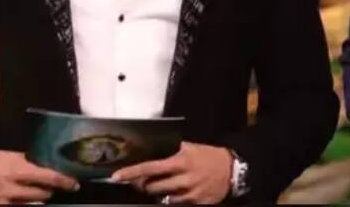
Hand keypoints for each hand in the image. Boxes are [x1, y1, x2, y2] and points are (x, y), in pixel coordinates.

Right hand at [0, 150, 78, 203]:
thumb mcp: (8, 157)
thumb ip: (25, 160)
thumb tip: (45, 162)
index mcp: (18, 170)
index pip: (50, 177)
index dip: (65, 182)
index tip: (75, 184)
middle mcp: (12, 189)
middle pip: (42, 195)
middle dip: (50, 191)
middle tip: (56, 186)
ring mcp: (4, 202)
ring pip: (31, 206)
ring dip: (38, 200)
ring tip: (42, 194)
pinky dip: (24, 206)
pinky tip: (25, 201)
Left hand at [112, 142, 232, 203]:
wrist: (232, 169)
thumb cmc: (210, 155)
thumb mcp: (192, 147)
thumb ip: (174, 149)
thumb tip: (155, 149)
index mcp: (181, 160)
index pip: (151, 167)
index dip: (132, 172)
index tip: (117, 176)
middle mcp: (183, 177)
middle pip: (152, 187)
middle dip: (143, 185)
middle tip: (139, 182)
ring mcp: (188, 192)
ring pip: (161, 197)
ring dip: (156, 192)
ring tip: (158, 185)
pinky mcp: (194, 203)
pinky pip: (175, 204)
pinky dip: (171, 198)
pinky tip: (175, 191)